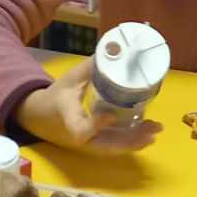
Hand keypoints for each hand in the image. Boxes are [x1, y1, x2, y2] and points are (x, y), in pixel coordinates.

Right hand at [14, 58, 162, 155]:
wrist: (41, 118)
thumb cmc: (56, 97)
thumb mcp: (69, 79)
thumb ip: (91, 67)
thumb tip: (115, 49)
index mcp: (67, 119)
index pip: (80, 129)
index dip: (95, 125)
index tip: (110, 115)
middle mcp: (78, 137)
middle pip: (105, 145)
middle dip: (130, 139)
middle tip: (152, 128)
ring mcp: (87, 144)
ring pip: (113, 147)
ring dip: (136, 141)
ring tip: (156, 129)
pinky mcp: (94, 145)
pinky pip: (114, 146)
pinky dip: (131, 141)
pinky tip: (148, 133)